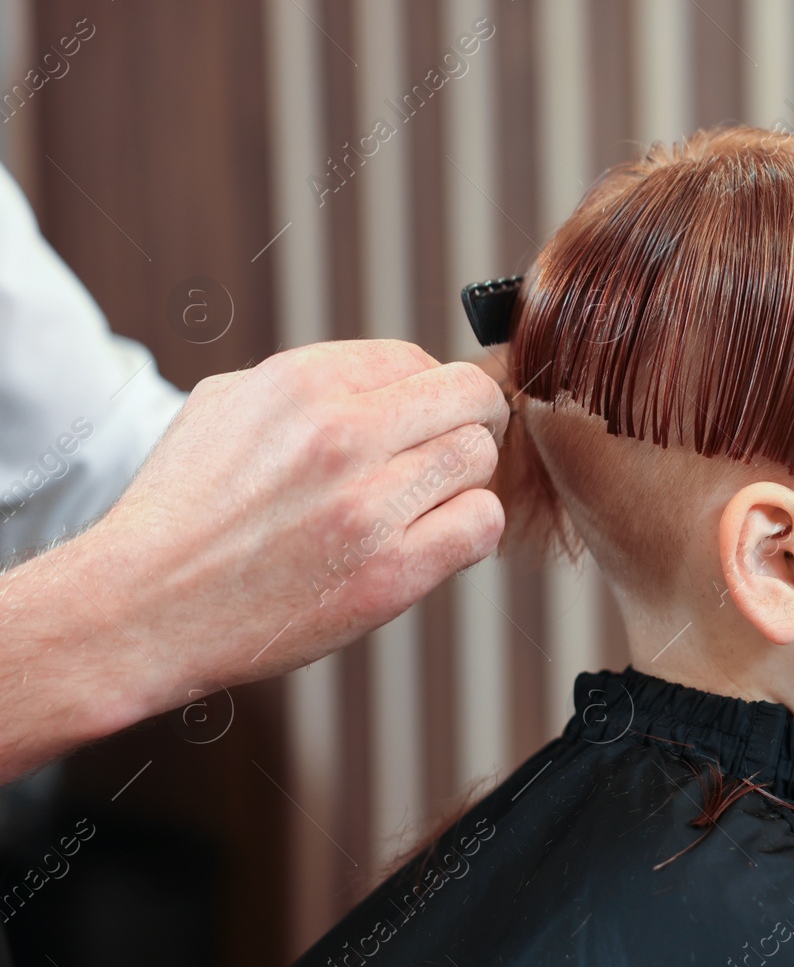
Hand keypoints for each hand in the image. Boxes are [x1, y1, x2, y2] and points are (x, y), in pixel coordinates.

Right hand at [0, 339, 509, 777]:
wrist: (140, 607)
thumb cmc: (179, 512)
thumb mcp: (225, 406)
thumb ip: (310, 383)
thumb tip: (387, 380)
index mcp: (304, 382)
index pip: (419, 358)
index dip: (429, 392)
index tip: (423, 420)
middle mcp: (343, 433)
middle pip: (470, 399)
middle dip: (471, 422)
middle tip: (453, 453)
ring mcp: (370, 504)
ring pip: (479, 459)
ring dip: (464, 481)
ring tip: (426, 505)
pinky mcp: (392, 572)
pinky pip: (481, 524)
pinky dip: (471, 530)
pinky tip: (435, 541)